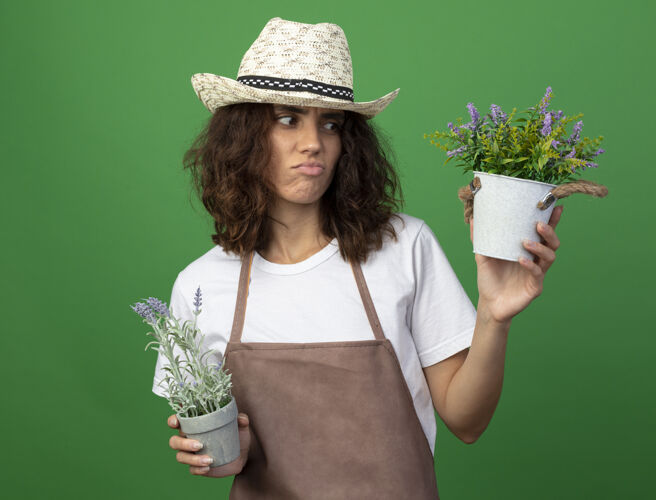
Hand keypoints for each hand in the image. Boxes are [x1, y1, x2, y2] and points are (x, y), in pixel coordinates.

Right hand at [167, 412, 251, 476]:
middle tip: (199, 445)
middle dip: (183, 444)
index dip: (173, 421)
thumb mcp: (240, 426)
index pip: (178, 421)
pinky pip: (191, 469)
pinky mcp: (197, 466)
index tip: (176, 423)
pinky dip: (198, 468)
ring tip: (209, 460)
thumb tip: (241, 418)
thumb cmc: (236, 435)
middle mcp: (189, 438)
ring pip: (181, 457)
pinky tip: (208, 467)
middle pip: (174, 441)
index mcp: (195, 425)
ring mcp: (191, 454)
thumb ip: (241, 420)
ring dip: (193, 459)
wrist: (242, 454)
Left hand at [468, 205, 563, 323]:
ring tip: (526, 242)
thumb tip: (473, 219)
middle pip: (552, 243)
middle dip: (549, 232)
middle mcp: (537, 260)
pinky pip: (537, 273)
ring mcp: (537, 274)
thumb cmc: (490, 279)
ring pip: (549, 257)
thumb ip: (480, 240)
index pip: (543, 233)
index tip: (555, 207)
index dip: (552, 221)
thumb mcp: (483, 257)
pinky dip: (530, 265)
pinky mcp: (535, 287)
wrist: (489, 304)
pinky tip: (521, 259)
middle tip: (538, 224)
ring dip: (540, 247)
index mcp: (528, 251)